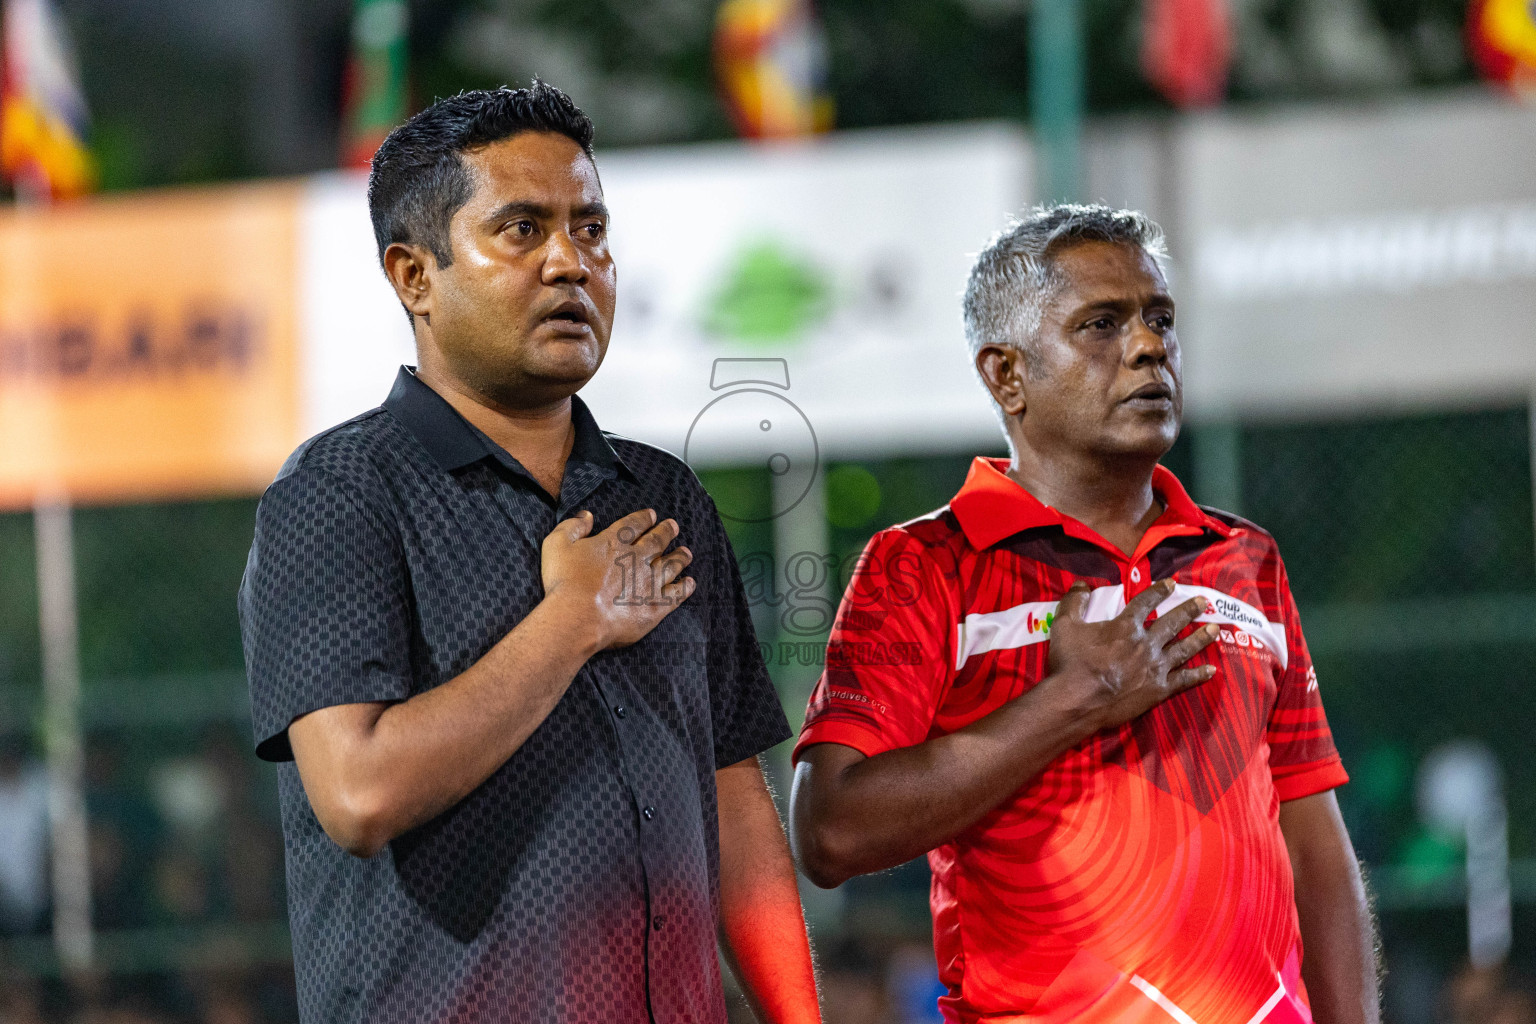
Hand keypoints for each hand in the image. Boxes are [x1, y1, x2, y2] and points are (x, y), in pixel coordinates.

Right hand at [540, 508, 695, 650]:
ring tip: (687, 552)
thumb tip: (588, 515)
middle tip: (674, 526)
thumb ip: (573, 526)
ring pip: (671, 565)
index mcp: (614, 543)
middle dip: (667, 532)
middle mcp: (636, 559)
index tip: (653, 515)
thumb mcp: (557, 544)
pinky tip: (690, 582)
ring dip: (680, 557)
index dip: (644, 518)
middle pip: (657, 541)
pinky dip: (685, 587)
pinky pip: (676, 594)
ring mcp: (649, 582)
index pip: (634, 525)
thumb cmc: (563, 582)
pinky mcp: (655, 606)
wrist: (577, 617)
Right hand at [1045, 578, 1218, 732]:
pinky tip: (1211, 671)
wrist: (1078, 699)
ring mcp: (1156, 667)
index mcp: (1126, 626)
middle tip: (1204, 602)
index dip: (1159, 591)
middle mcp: (1146, 643)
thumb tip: (1081, 583)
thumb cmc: (1070, 663)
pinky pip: (1184, 680)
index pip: (1146, 602)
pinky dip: (1198, 675)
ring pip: (1184, 649)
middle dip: (1189, 610)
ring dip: (1201, 638)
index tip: (1172, 583)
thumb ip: (1074, 602)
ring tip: (1216, 629)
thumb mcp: (1064, 625)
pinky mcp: (1159, 689)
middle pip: (1172, 622)